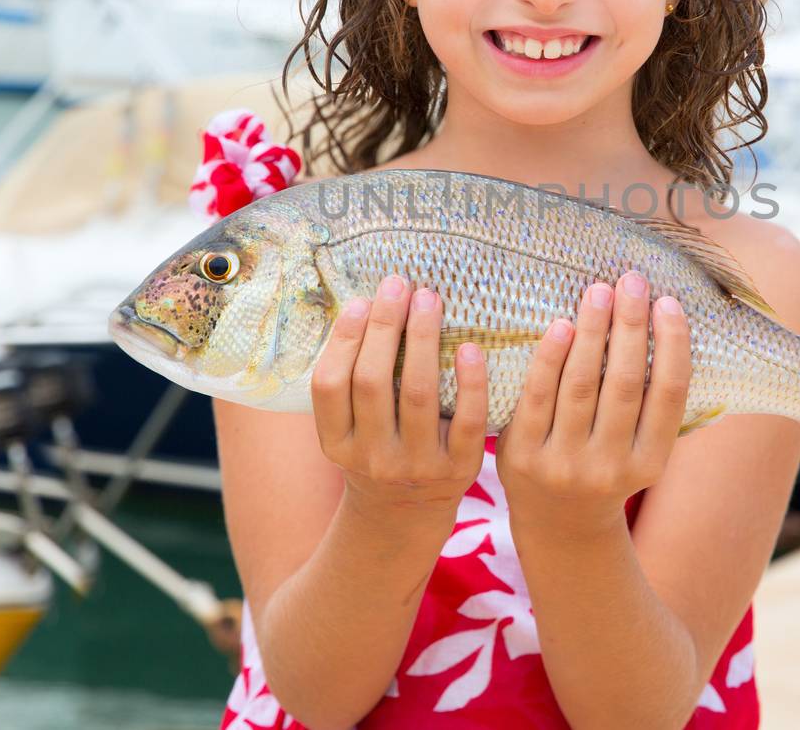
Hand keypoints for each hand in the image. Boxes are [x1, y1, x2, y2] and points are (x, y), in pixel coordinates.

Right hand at [312, 274, 488, 516]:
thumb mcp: (348, 430)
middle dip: (384, 326)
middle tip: (397, 284)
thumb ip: (349, 383)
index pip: (330, 385)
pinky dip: (470, 382)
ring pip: (418, 393)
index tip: (359, 301)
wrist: (407, 514)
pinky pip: (467, 420)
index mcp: (337, 443)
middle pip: (373, 381)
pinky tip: (470, 347)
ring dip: (422, 339)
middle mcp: (372, 457)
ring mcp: (417, 465)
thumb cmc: (377, 450)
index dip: (343, 340)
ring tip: (428, 298)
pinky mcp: (459, 469)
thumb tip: (363, 306)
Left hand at [496, 272, 691, 539]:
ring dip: (592, 331)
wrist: (558, 526)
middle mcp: (609, 467)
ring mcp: (563, 464)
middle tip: (632, 280)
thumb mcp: (640, 452)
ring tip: (599, 291)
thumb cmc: (607, 470)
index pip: (669, 396)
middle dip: (630, 326)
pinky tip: (561, 325)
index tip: (669, 303)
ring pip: (581, 385)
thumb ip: (652, 405)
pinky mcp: (521, 456)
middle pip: (625, 384)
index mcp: (649, 464)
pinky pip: (537, 396)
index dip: (673, 346)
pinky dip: (550, 357)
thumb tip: (667, 323)